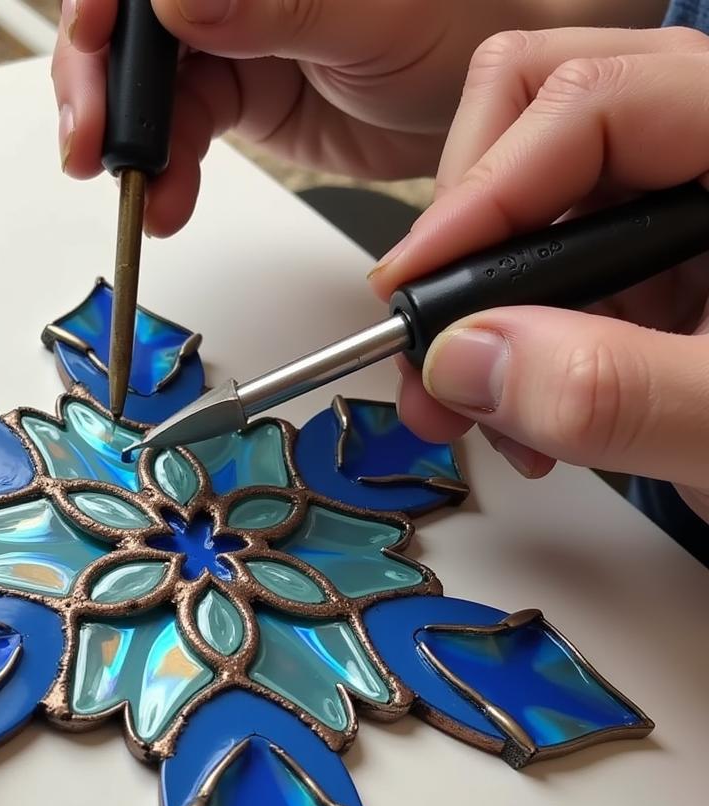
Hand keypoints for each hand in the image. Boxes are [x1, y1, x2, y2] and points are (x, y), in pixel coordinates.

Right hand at [52, 0, 585, 235]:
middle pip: (127, 27)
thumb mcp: (371, 9)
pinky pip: (180, 132)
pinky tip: (168, 201)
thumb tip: (178, 1)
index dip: (104, 14)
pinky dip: (166, 172)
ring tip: (141, 194)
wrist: (497, 102)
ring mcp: (229, 37)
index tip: (96, 60)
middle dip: (101, 89)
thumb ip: (269, 5)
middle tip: (95, 149)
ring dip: (132, 146)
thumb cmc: (467, 17)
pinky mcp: (240, 94)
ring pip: (145, 86)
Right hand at [370, 26, 708, 523]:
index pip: (597, 102)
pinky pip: (545, 271)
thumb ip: (617, 391)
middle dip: (465, 242)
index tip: (415, 285)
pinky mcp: (656, 265)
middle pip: (542, 122)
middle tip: (431, 338)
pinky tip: (516, 412)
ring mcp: (682, 209)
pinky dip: (508, 343)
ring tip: (470, 405)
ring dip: (475, 306)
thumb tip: (468, 358)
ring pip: (530, 203)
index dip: (483, 187)